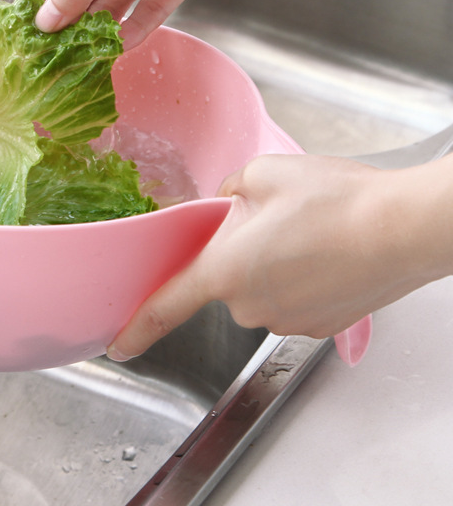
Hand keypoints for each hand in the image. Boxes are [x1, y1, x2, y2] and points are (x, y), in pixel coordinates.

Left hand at [106, 153, 452, 361]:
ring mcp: (287, 320)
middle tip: (272, 219)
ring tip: (308, 232)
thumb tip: (225, 202)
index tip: (117, 346)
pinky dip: (300, 278)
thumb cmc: (333, 200)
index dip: (136, 328)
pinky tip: (325, 251)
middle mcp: (249, 305)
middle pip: (225, 279)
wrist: (401, 228)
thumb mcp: (261, 172)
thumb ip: (227, 189)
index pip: (165, 306)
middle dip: (237, 252)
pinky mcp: (319, 325)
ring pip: (262, 288)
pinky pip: (292, 298)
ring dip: (272, 264)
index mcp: (223, 269)